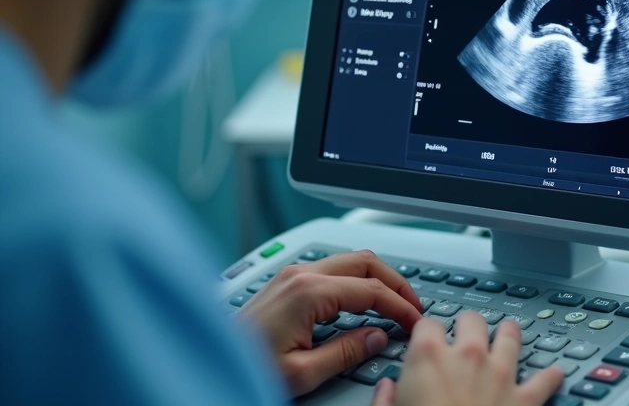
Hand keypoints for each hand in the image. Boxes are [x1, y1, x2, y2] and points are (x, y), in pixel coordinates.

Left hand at [240, 250, 422, 395]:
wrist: (208, 361)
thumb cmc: (245, 365)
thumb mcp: (302, 372)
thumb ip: (346, 352)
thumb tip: (378, 337)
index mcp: (308, 292)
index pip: (372, 290)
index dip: (401, 306)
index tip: (416, 321)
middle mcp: (300, 274)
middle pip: (366, 261)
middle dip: (395, 282)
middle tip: (412, 306)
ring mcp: (291, 273)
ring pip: (350, 259)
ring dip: (376, 278)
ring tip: (393, 302)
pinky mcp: (286, 280)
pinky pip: (332, 268)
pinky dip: (356, 279)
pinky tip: (362, 299)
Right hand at [371, 311, 562, 405]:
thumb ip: (385, 400)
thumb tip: (385, 390)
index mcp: (427, 357)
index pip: (427, 323)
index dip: (427, 330)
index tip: (426, 337)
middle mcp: (467, 356)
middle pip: (472, 320)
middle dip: (468, 324)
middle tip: (466, 332)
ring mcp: (500, 374)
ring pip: (511, 337)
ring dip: (509, 334)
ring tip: (509, 332)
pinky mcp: (525, 399)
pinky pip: (545, 380)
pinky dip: (550, 376)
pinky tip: (555, 373)